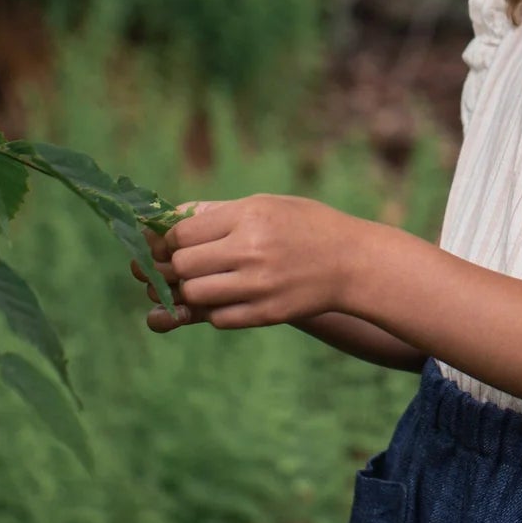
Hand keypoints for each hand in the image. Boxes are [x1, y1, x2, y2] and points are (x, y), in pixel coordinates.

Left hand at [132, 194, 360, 331]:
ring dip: (192, 290)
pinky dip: (215, 309)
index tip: (174, 243)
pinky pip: (218, 318)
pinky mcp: (266, 313)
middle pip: (182, 265)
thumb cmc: (307, 226)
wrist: (353, 262)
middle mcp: (251, 249)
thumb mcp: (267, 204)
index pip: (181, 233)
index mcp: (249, 216)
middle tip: (188, 265)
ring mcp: (258, 285)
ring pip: (194, 294)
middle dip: (176, 266)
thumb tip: (169, 220)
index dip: (169, 240)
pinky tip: (229, 297)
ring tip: (207, 281)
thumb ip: (217, 212)